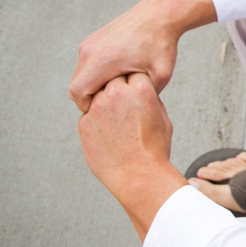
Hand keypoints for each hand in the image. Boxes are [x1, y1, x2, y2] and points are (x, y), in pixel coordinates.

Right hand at [68, 0, 216, 111]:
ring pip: (80, 74)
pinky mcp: (92, 39)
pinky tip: (118, 73)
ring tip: (119, 87)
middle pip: (75, 85)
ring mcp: (89, 43)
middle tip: (114, 103)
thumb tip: (130, 112)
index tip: (107, 110)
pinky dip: (96, 72)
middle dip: (91, 97)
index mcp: (102, 61)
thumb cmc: (162, 45)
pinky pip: (86, 62)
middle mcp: (89, 51)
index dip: (88, 107)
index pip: (77, 93)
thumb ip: (141, 96)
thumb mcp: (159, 77)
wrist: (160, 14)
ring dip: (94, 84)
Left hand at [79, 73, 183, 239]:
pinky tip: (109, 135)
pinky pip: (89, 114)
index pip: (134, 71)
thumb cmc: (154, 149)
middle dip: (118, 86)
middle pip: (112, 78)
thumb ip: (149, 99)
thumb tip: (138, 92)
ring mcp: (97, 108)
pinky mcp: (84, 123)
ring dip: (105, 102)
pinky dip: (97, 120)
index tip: (136, 87)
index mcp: (140, 90)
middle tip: (125, 102)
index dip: (135, 80)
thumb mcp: (162, 118)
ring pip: (98, 95)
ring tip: (117, 121)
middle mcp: (116, 94)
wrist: (137, 175)